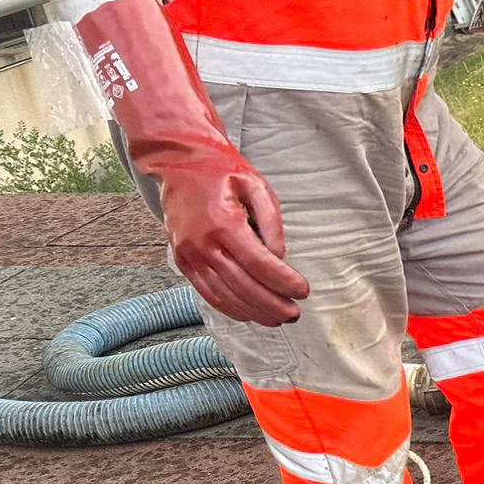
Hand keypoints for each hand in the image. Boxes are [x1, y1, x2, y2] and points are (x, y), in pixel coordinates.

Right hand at [163, 165, 303, 326]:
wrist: (179, 165)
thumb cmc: (222, 174)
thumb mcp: (257, 186)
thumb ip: (272, 223)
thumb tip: (281, 258)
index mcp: (223, 223)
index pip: (259, 264)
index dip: (283, 282)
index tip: (303, 291)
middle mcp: (202, 243)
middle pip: (242, 286)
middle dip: (272, 304)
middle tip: (295, 313)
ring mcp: (189, 255)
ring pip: (224, 296)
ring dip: (253, 312)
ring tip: (277, 318)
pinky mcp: (182, 262)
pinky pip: (207, 293)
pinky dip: (230, 308)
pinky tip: (250, 313)